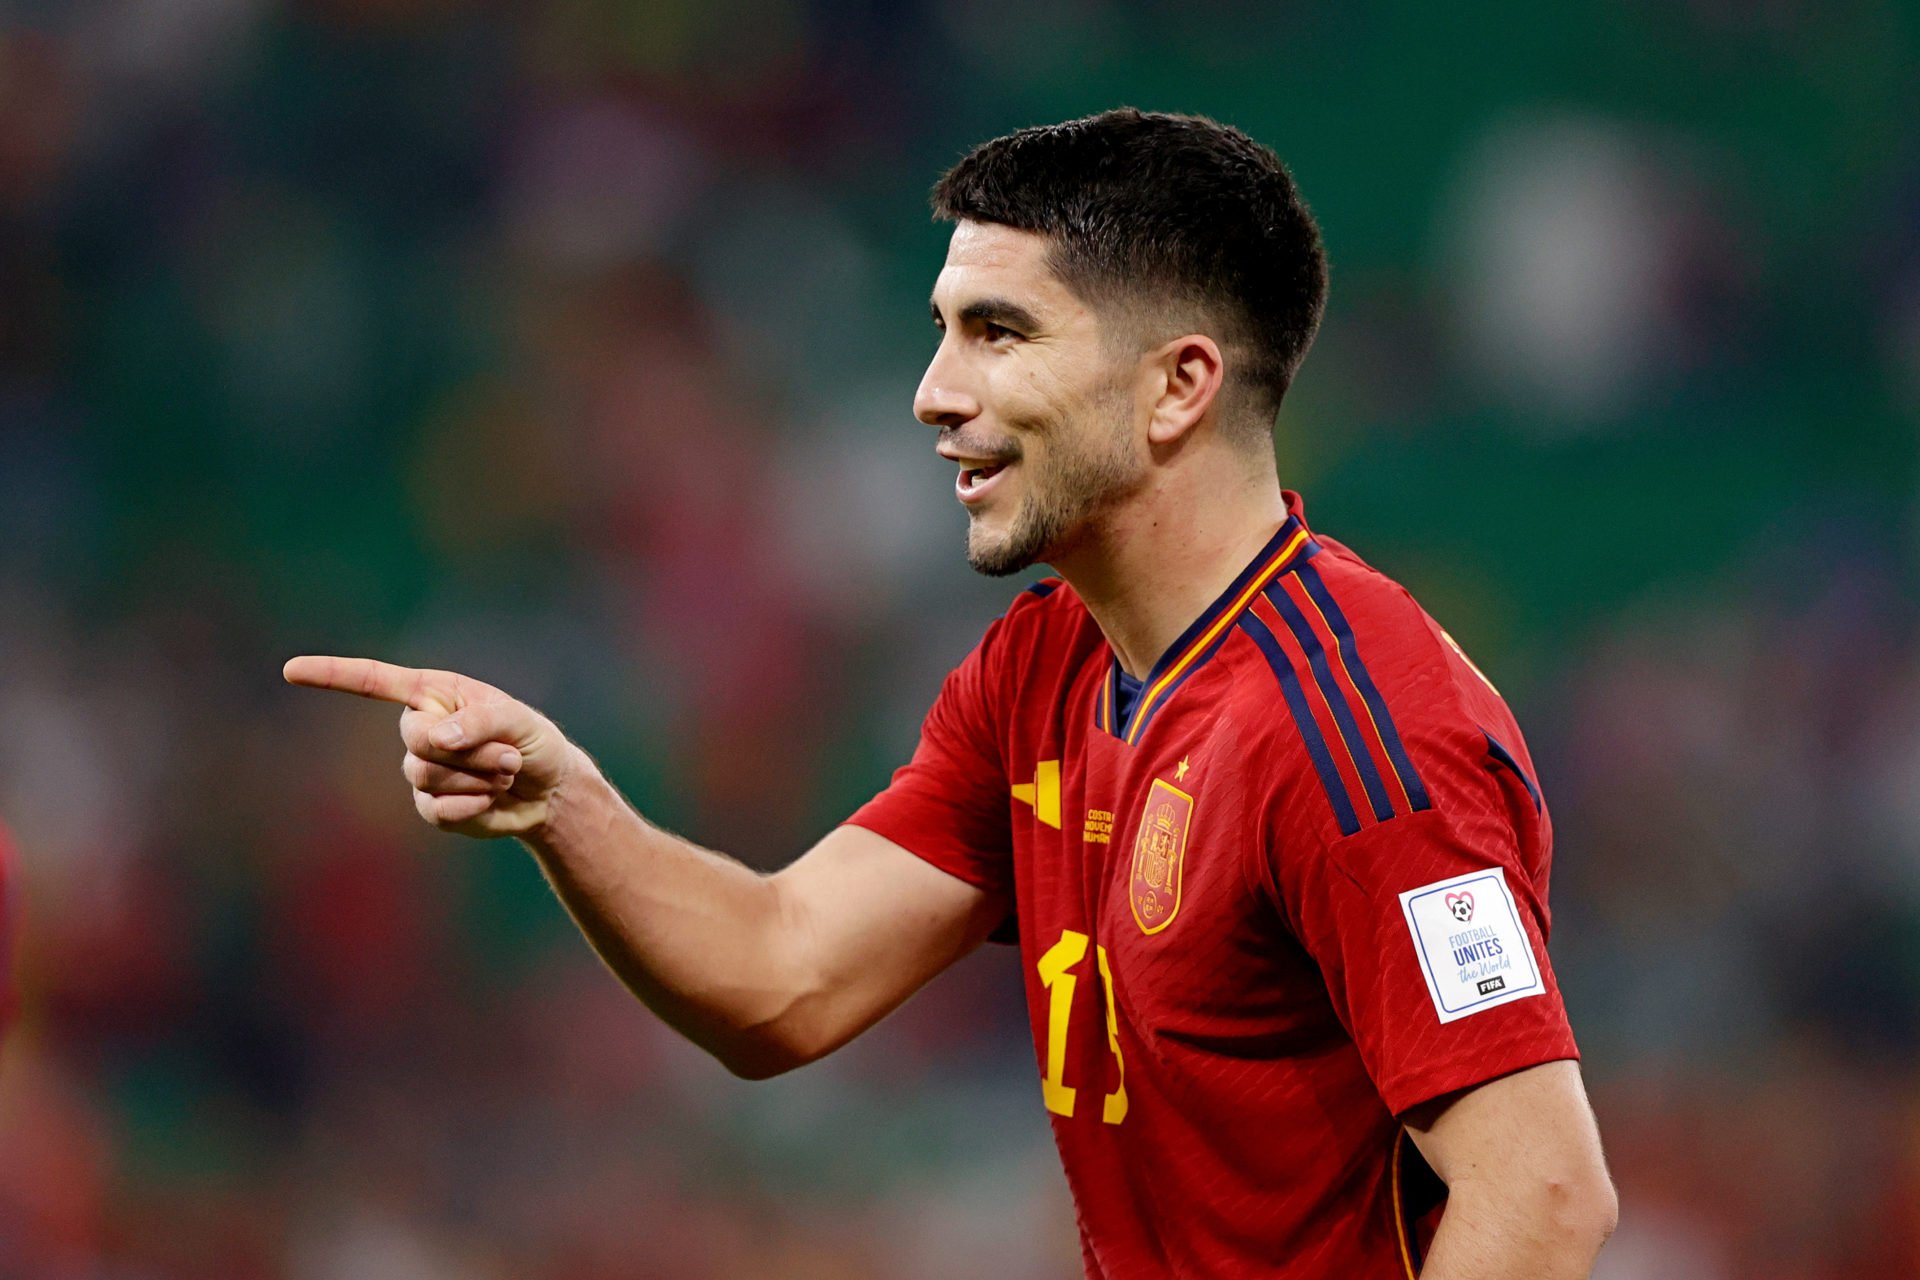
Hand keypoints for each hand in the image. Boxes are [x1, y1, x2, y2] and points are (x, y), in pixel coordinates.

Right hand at [283, 655, 582, 838]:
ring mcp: (421, 770)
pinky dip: (473, 805)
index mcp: (434, 694)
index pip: (376, 682)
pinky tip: (491, 799)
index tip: (290, 671)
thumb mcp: (517, 721)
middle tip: (506, 754)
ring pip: (428, 776)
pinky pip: (438, 810)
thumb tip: (436, 737)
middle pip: (415, 740)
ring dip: (478, 777)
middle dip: (468, 750)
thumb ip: (478, 723)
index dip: (333, 676)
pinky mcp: (431, 805)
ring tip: (504, 772)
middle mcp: (420, 729)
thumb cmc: (533, 741)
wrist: (549, 790)